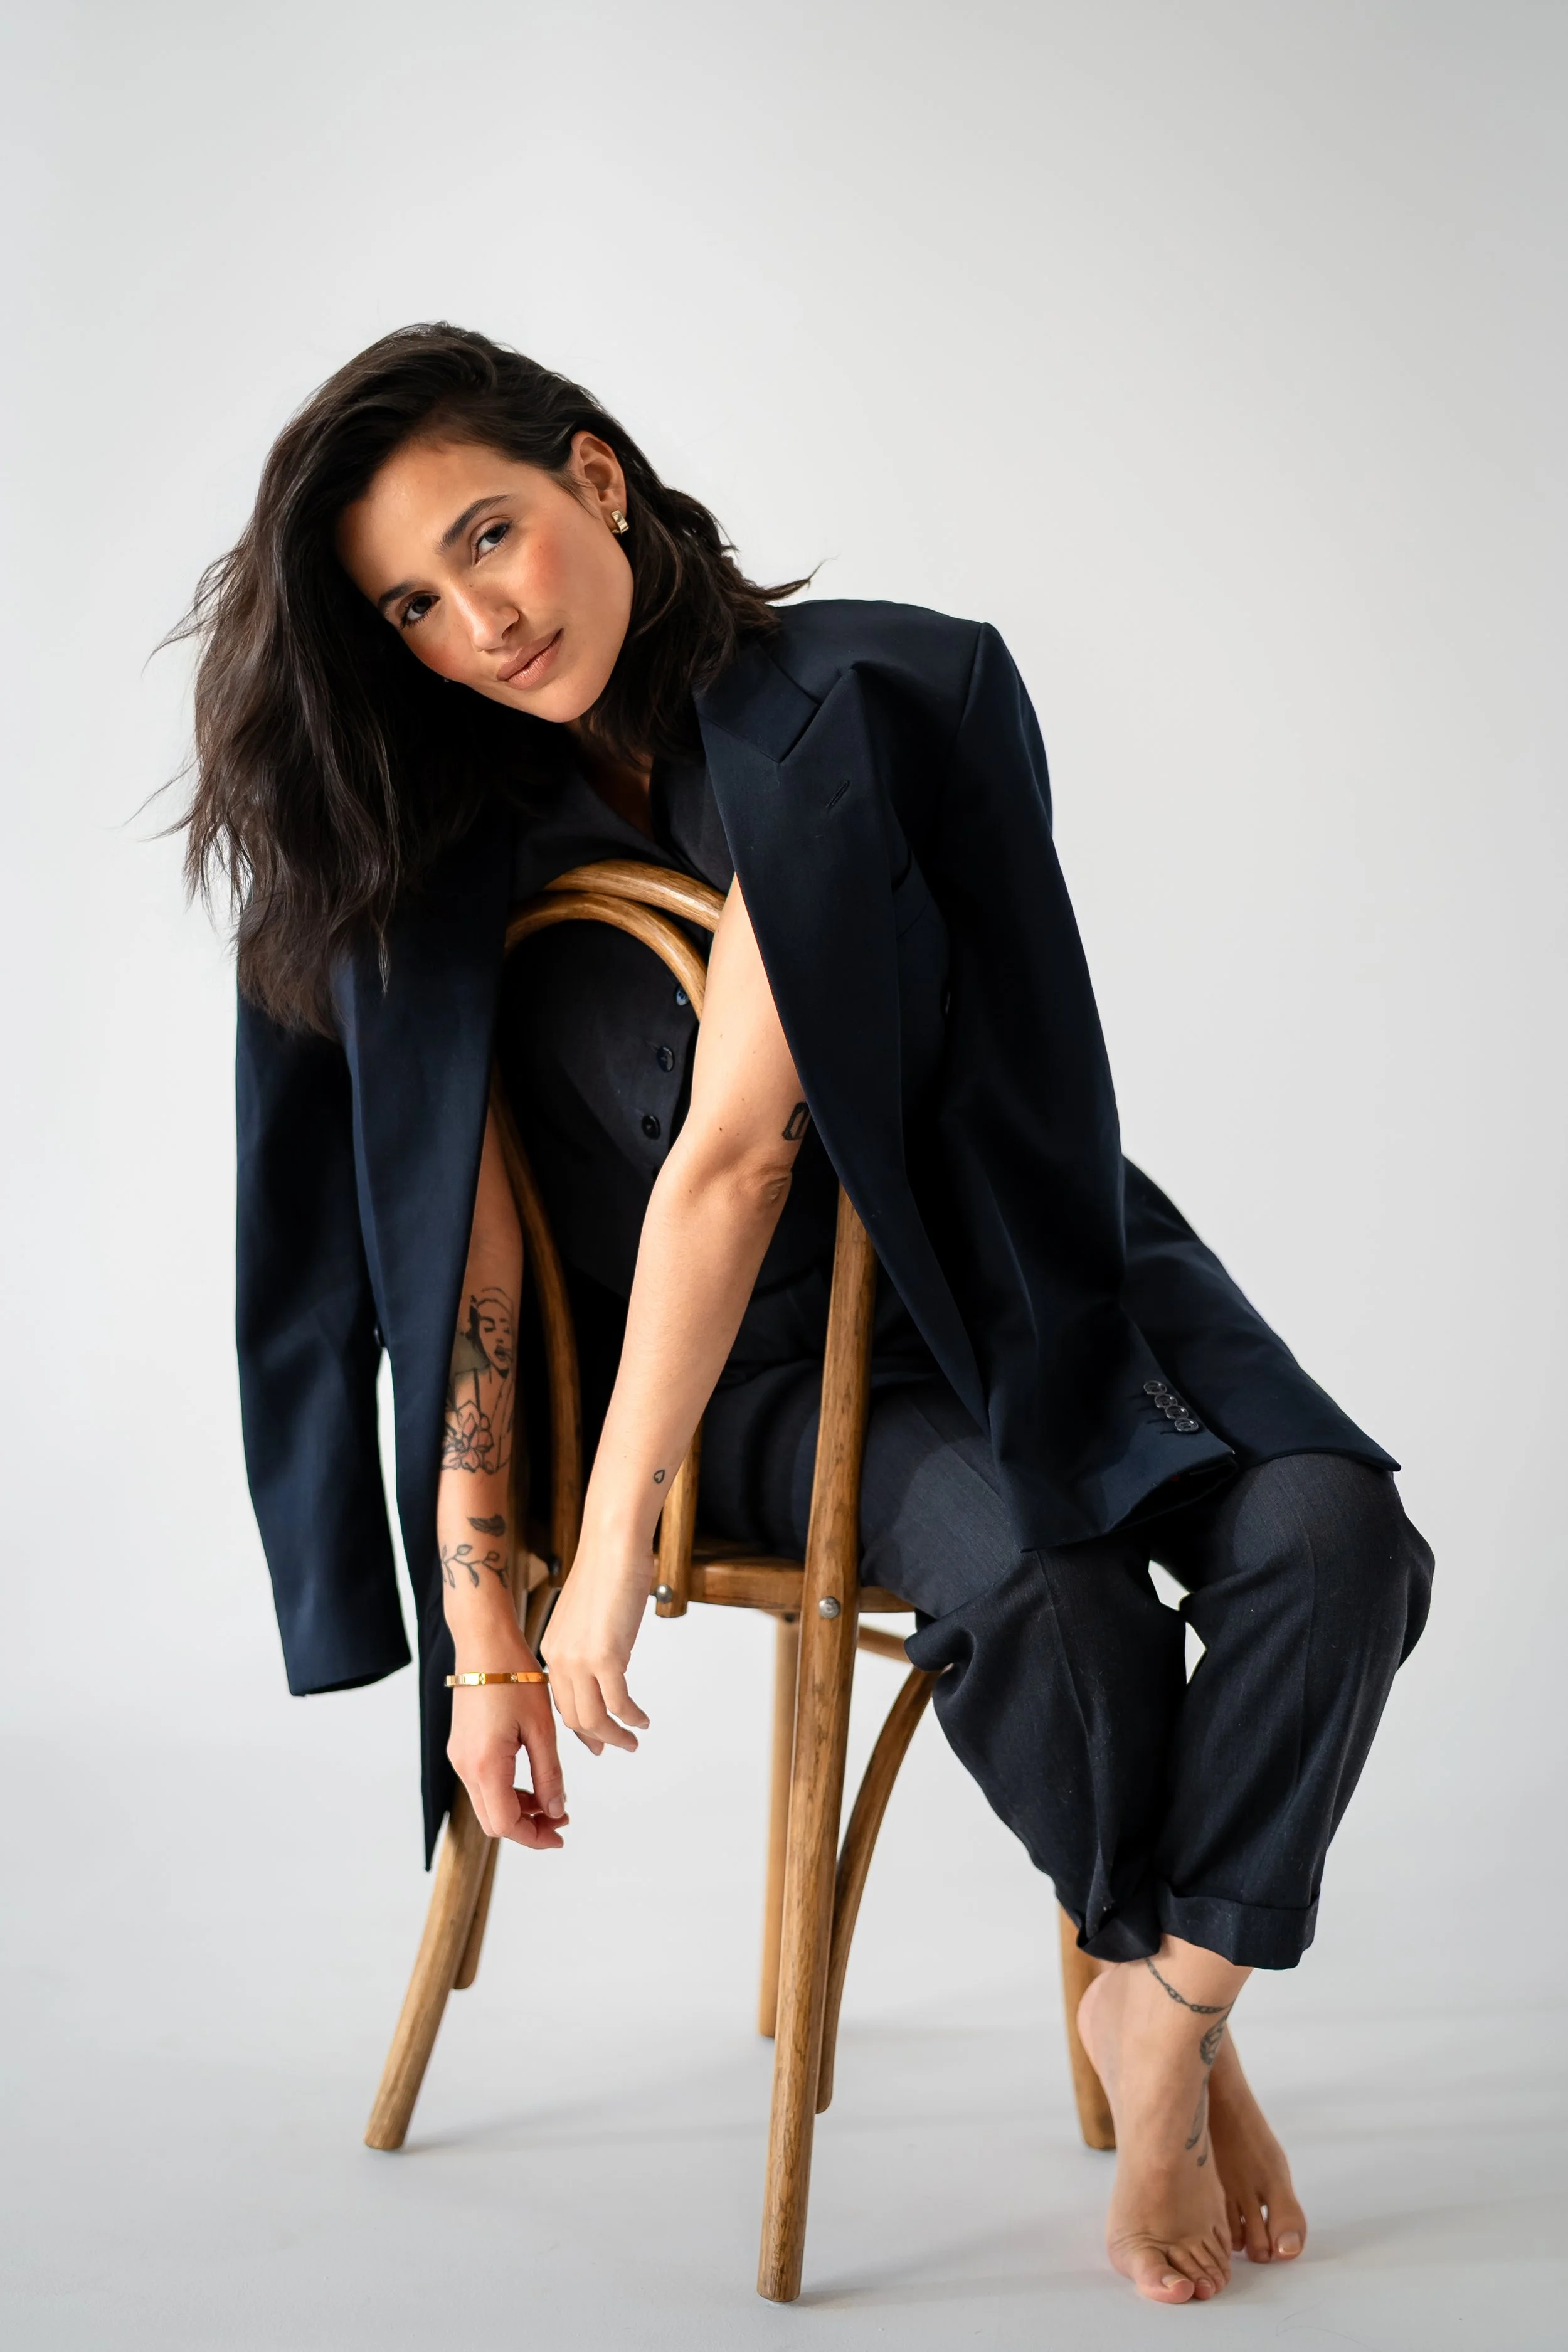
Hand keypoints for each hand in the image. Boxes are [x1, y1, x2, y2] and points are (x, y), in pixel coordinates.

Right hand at [447, 1671, 568, 1848]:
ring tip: (553, 1797)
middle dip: (529, 1827)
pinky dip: (508, 1791)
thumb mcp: (541, 1729)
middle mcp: (465, 1767)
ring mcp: (460, 1757)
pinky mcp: (462, 1748)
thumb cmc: (514, 1677)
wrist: (485, 1644)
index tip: (561, 1833)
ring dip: (520, 1809)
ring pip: (488, 1804)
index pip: (505, 1825)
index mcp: (485, 1765)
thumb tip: (556, 1810)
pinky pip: (484, 1784)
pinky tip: (532, 1779)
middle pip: (493, 1821)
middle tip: (562, 1817)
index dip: (534, 1837)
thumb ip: (549, 1775)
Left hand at [541, 1527, 654, 1753]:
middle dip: (596, 1738)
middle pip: (574, 1716)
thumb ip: (591, 1643)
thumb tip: (610, 1662)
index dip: (579, 1725)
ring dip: (615, 1735)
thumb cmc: (608, 1571)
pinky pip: (618, 1703)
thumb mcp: (589, 1617)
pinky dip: (632, 1717)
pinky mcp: (606, 1657)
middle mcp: (561, 1658)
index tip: (594, 1738)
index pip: (562, 1700)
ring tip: (633, 1740)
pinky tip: (643, 1720)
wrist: (613, 1546)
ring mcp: (581, 1660)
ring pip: (593, 1719)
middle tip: (615, 1747)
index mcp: (553, 1647)